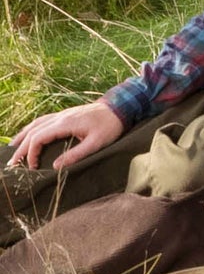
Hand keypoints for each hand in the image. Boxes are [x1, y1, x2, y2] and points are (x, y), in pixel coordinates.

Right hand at [6, 99, 123, 170]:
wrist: (120, 106)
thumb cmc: (110, 125)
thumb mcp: (96, 143)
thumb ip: (76, 155)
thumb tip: (55, 166)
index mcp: (66, 123)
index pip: (39, 138)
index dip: (31, 153)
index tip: (32, 167)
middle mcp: (60, 116)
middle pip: (33, 131)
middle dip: (21, 148)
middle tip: (13, 164)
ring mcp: (63, 114)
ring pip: (36, 124)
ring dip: (23, 136)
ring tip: (12, 149)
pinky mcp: (66, 114)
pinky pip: (43, 120)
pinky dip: (32, 128)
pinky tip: (28, 135)